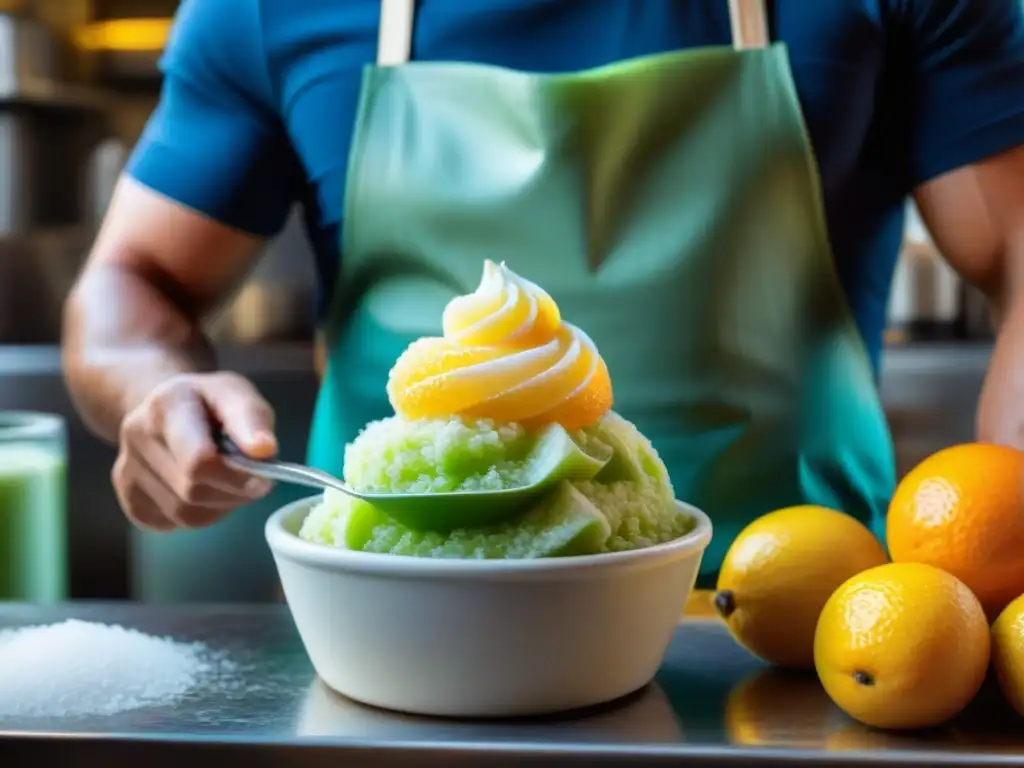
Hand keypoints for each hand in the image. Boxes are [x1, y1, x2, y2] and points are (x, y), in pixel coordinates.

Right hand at [113, 372, 277, 530]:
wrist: (164, 410)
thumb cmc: (208, 402)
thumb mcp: (236, 393)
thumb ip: (252, 418)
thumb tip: (264, 451)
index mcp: (166, 405)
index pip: (197, 458)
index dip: (236, 474)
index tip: (264, 475)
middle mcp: (136, 436)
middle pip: (193, 489)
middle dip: (234, 491)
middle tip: (255, 479)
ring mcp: (126, 470)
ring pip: (185, 513)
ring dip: (221, 505)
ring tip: (229, 481)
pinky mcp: (129, 500)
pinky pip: (175, 524)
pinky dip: (202, 514)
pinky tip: (206, 491)